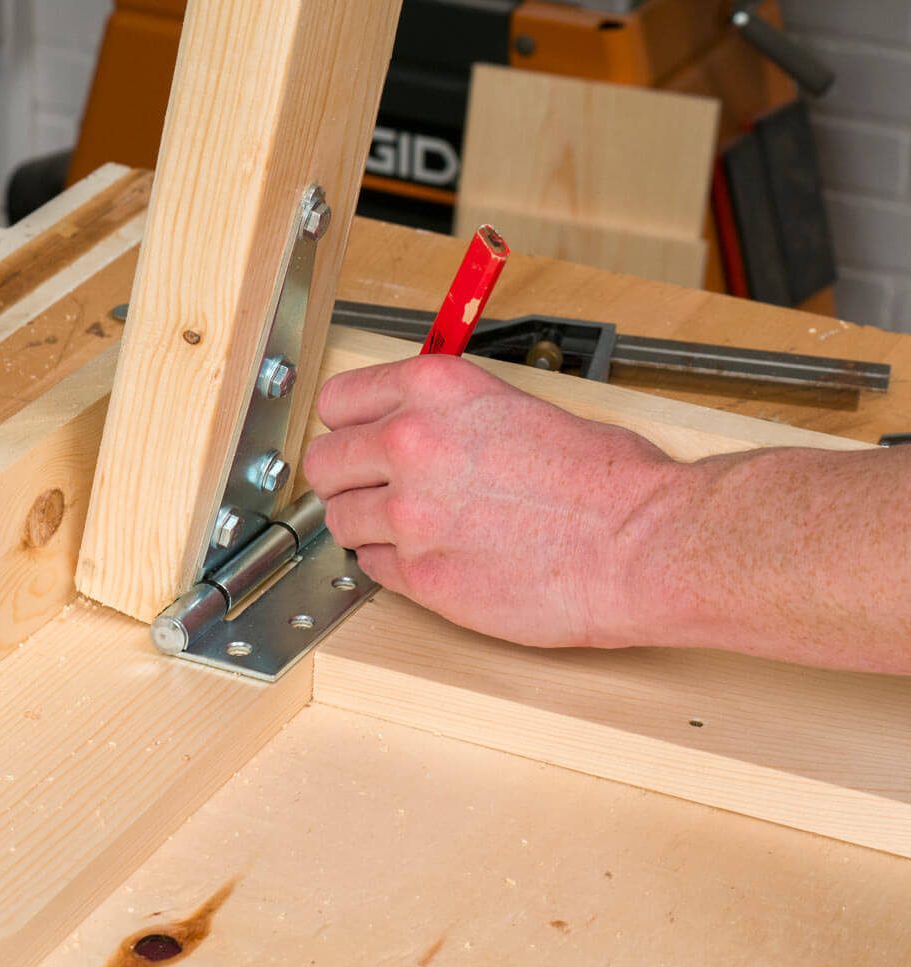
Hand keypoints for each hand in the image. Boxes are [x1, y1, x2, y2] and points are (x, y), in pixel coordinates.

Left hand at [304, 355, 679, 647]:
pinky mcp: (422, 577)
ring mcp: (409, 515)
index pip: (338, 400)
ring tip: (408, 529)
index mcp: (434, 389)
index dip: (348, 424)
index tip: (355, 438)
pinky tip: (432, 559)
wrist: (641, 544)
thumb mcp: (516, 406)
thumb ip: (450, 417)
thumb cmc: (605, 478)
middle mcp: (410, 444)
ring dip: (365, 526)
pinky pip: (372, 569)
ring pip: (339, 521)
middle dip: (345, 477)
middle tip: (370, 489)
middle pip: (324, 462)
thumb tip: (421, 431)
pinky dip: (392, 566)